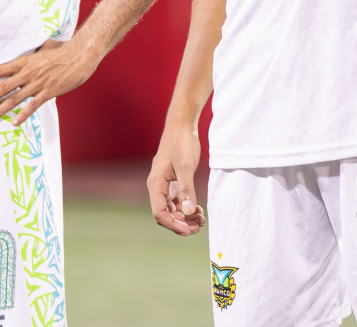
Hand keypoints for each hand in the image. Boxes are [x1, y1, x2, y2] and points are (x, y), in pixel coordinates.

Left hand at [0, 38, 100, 126]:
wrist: (80, 54)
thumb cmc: (62, 49)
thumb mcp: (41, 47)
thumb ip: (30, 53)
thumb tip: (24, 49)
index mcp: (22, 62)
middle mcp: (26, 73)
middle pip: (0, 88)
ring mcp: (37, 84)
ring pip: (13, 100)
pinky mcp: (48, 92)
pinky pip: (32, 106)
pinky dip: (23, 115)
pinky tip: (14, 123)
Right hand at [148, 121, 205, 235]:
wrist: (182, 126)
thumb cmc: (181, 143)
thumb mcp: (185, 167)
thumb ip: (186, 190)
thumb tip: (187, 212)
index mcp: (156, 184)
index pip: (159, 213)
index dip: (173, 225)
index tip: (189, 230)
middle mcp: (158, 187)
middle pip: (165, 214)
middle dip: (180, 223)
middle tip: (198, 227)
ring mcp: (165, 185)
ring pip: (172, 210)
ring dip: (185, 217)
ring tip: (201, 220)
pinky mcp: (172, 182)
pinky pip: (177, 202)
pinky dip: (186, 208)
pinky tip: (198, 210)